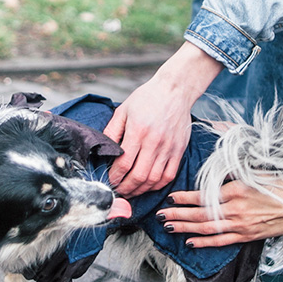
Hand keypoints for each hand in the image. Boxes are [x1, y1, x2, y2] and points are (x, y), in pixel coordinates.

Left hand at [104, 43, 222, 196]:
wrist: (174, 90)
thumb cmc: (147, 98)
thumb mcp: (123, 110)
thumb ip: (112, 131)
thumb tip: (103, 151)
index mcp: (138, 131)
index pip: (124, 163)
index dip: (115, 177)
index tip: (109, 181)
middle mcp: (155, 142)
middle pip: (139, 176)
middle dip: (126, 188)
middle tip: (118, 191)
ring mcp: (169, 148)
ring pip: (154, 179)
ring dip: (140, 190)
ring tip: (131, 191)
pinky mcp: (179, 150)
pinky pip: (169, 175)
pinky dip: (157, 185)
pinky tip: (148, 185)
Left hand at [159, 181, 282, 247]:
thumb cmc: (280, 186)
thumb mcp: (255, 173)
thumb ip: (233, 175)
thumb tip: (214, 174)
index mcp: (235, 189)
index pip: (202, 195)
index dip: (184, 198)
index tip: (170, 197)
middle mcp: (234, 208)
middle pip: (199, 214)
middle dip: (177, 215)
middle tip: (160, 214)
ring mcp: (240, 225)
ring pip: (205, 229)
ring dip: (185, 229)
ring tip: (168, 227)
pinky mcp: (246, 236)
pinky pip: (220, 241)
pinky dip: (204, 243)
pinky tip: (190, 242)